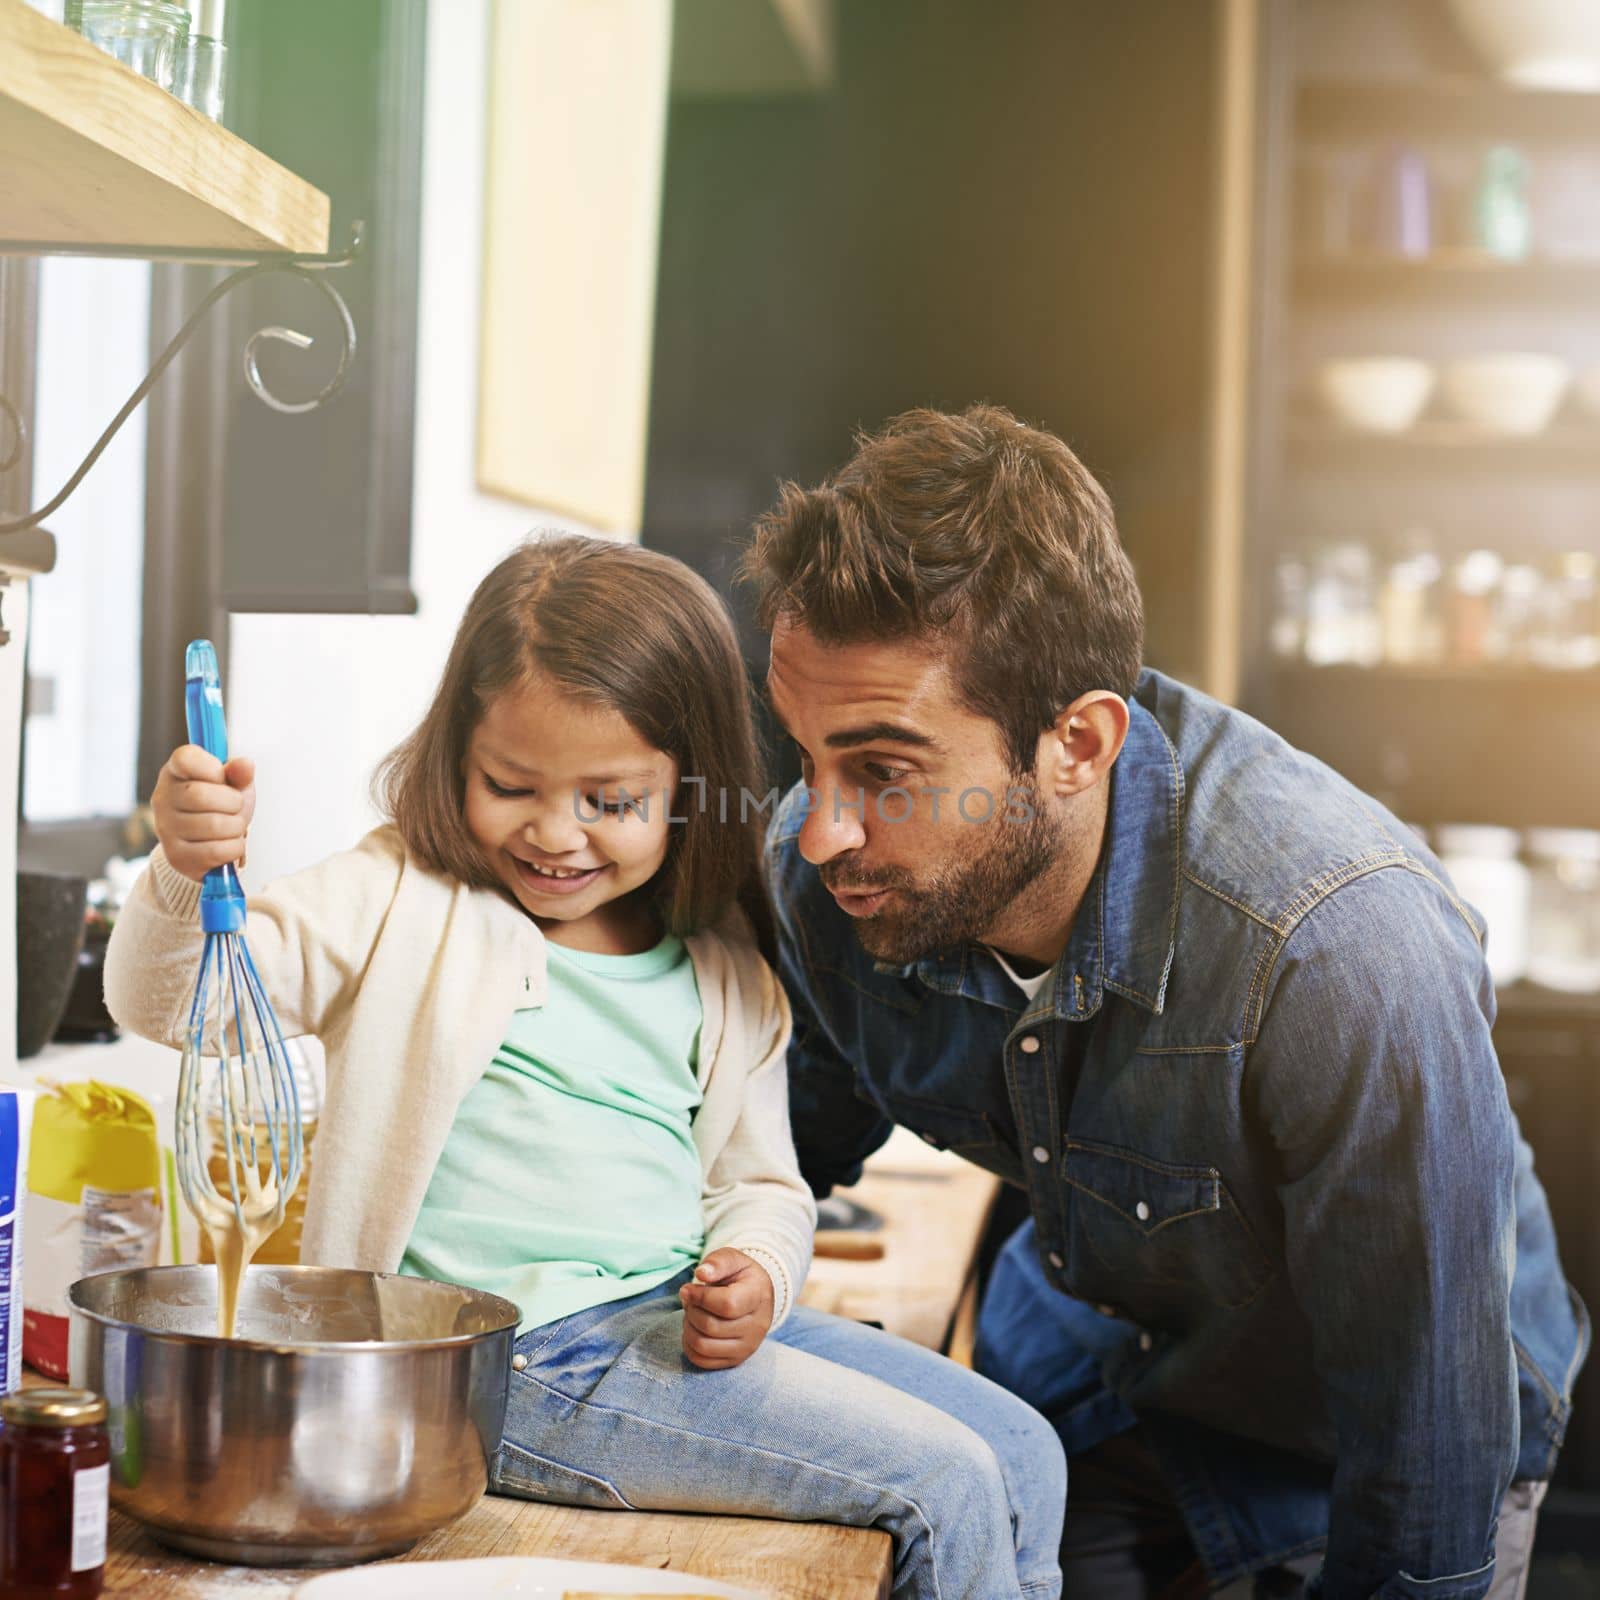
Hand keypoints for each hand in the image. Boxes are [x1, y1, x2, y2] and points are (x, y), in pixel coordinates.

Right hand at [151, 746, 255, 883]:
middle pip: (200, 795)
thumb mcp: (233, 784)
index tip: (222, 778)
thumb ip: (238, 774)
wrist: (209, 844)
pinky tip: (229, 843)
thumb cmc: (220, 806)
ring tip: (232, 826)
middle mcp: (163, 798)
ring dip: (236, 827)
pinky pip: (216, 851)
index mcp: (175, 772)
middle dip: (233, 802)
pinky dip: (234, 848)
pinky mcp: (176, 856)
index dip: (212, 768)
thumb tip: (245, 764)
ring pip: (213, 825)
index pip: (184, 758)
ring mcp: (166, 829)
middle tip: (236, 807)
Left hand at [679, 1248, 773, 1369]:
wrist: (757, 1296)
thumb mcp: (732, 1258)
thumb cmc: (740, 1275)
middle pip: (711, 1327)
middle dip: (691, 1311)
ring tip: (692, 1313)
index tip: (687, 1289)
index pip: (727, 1304)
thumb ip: (717, 1262)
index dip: (700, 1297)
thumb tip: (701, 1274)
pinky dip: (689, 1345)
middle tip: (689, 1299)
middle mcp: (758, 1325)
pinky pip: (702, 1360)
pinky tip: (693, 1328)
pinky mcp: (736, 1360)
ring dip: (688, 1328)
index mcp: (759, 1295)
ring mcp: (748, 1346)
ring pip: (704, 1346)